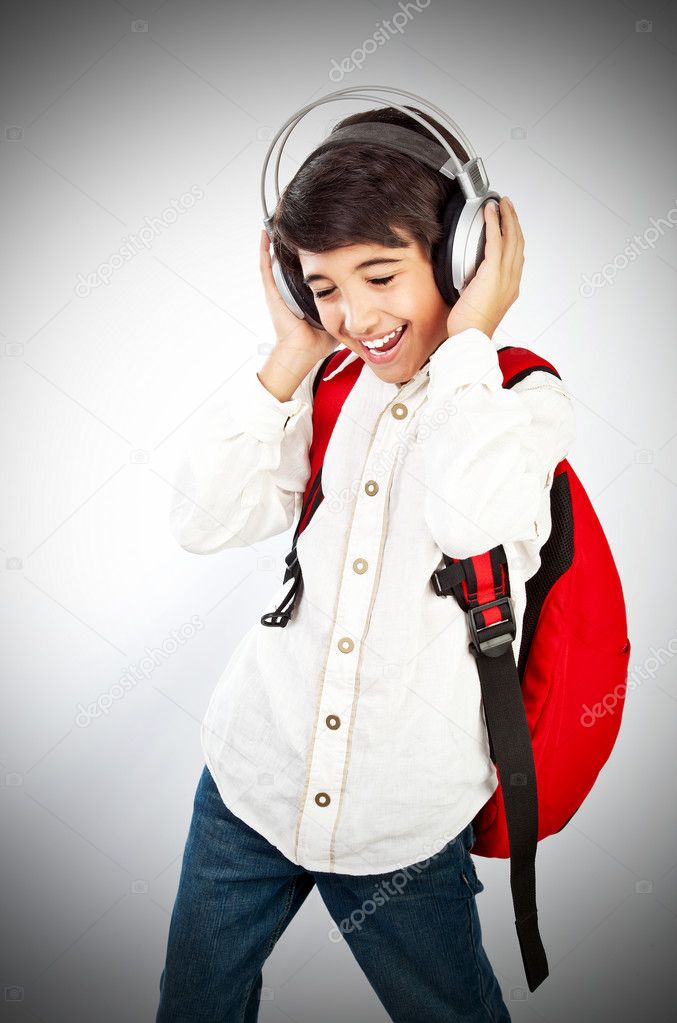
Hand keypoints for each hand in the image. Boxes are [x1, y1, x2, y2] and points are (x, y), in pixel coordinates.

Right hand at [259, 229, 339, 360]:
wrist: (300, 353)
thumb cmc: (315, 343)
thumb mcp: (336, 318)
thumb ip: (347, 308)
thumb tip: (365, 301)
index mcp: (302, 296)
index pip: (307, 270)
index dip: (311, 255)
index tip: (319, 239)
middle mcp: (288, 291)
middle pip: (290, 262)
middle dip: (294, 245)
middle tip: (299, 225)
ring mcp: (278, 290)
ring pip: (275, 260)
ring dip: (276, 242)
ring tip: (279, 222)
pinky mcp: (271, 293)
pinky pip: (265, 268)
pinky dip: (263, 250)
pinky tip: (264, 234)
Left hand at [445, 196, 524, 339]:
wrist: (470, 338)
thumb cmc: (470, 328)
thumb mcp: (478, 304)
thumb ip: (480, 289)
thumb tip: (470, 282)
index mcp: (510, 288)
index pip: (516, 256)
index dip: (514, 237)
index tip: (509, 224)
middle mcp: (512, 280)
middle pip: (518, 243)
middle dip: (514, 221)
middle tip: (508, 206)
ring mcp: (505, 276)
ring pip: (511, 238)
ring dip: (507, 217)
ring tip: (502, 203)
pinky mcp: (493, 273)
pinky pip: (496, 241)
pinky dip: (494, 223)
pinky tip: (491, 212)